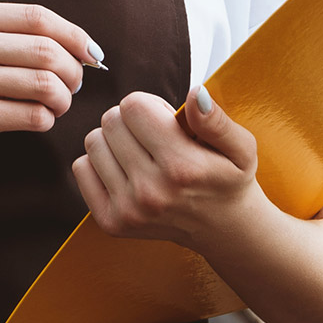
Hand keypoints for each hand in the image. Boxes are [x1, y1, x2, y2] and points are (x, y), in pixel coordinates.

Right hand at [0, 2, 99, 167]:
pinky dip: (47, 119)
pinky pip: (33, 115)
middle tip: (74, 83)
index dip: (74, 34)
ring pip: (45, 84)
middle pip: (46, 50)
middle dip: (73, 70)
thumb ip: (7, 32)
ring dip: (63, 98)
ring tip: (58, 103)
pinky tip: (40, 118)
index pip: (37, 16)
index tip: (91, 52)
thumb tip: (76, 43)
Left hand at [71, 86, 258, 245]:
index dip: (149, 105)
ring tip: (141, 154)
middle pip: (110, 121)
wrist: (223, 229)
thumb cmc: (228, 180)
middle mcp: (151, 191)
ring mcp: (128, 210)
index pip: (132, 106)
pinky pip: (81, 169)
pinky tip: (125, 170)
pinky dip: (98, 163)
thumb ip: (216, 119)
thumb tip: (196, 92)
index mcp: (182, 167)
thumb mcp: (240, 147)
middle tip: (154, 137)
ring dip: (113, 141)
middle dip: (130, 120)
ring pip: (93, 142)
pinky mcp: (111, 221)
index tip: (165, 121)